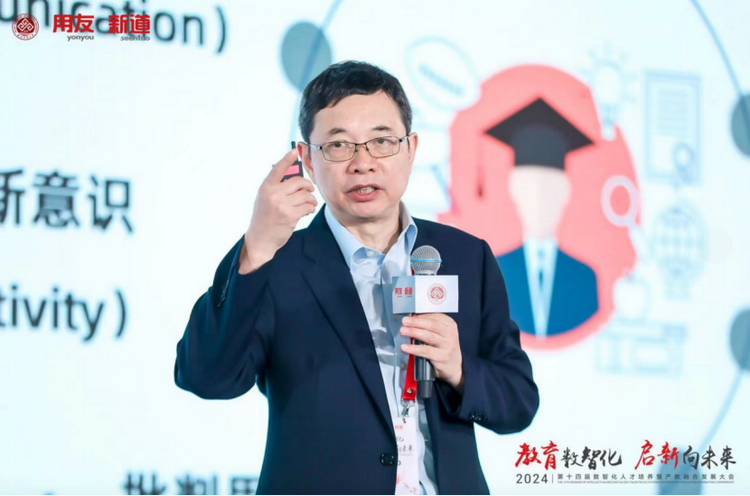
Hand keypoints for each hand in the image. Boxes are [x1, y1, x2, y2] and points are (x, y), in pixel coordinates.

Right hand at [239, 149, 316, 273]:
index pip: (278, 169)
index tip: (294, 151)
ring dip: (310, 199)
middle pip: (298, 182)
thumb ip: (276, 188)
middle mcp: (273, 194)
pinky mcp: (290, 216)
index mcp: (265, 188)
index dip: (287, 159)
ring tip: (308, 204)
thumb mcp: (264, 199)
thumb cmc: (263, 218)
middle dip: (308, 186)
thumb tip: (294, 178)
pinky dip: (310, 208)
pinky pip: (307, 207)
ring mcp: (282, 205)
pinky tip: (307, 211)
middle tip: (310, 191)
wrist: (260, 239)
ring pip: (305, 195)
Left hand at [400, 313, 463, 393]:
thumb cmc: (444, 346)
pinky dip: (414, 348)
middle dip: (417, 322)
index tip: (409, 314)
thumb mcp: (442, 333)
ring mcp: (447, 346)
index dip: (421, 315)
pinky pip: (425, 351)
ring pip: (429, 336)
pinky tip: (404, 347)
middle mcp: (450, 334)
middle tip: (404, 321)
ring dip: (414, 332)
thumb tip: (412, 318)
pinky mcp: (441, 357)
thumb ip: (430, 325)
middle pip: (432, 325)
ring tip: (403, 331)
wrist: (454, 366)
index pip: (434, 316)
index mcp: (449, 324)